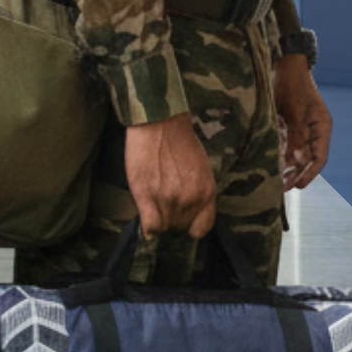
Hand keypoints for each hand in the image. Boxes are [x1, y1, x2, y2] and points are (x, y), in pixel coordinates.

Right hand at [124, 111, 216, 239]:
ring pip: (163, 228)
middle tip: (163, 205)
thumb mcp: (200, 170)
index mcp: (206, 193)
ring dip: (158, 220)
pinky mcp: (147, 197)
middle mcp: (190, 200)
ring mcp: (168, 200)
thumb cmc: (180, 141)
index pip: (202, 227)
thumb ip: (197, 192)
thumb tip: (188, 210)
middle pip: (179, 228)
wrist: (159, 123)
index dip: (191, 226)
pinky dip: (147, 225)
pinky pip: (150, 226)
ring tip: (153, 203)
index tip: (183, 221)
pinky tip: (145, 214)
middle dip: (171, 220)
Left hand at [274, 54, 331, 192]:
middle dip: (295, 174)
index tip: (298, 185)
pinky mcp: (288, 126)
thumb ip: (296, 134)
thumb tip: (297, 159)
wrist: (284, 64)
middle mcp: (313, 131)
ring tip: (274, 182)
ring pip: (295, 154)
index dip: (309, 173)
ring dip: (286, 168)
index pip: (319, 157)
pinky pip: (285, 145)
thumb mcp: (294, 110)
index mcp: (321, 127)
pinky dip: (279, 156)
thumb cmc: (292, 84)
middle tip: (281, 189)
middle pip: (306, 159)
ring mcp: (300, 128)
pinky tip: (269, 165)